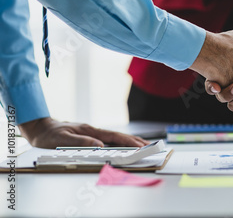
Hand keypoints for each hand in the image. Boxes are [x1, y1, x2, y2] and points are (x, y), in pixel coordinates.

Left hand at [18, 117, 148, 148]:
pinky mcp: (90, 136)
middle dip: (135, 141)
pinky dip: (120, 142)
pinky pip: (109, 139)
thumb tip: (100, 145)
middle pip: (119, 136)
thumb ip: (81, 142)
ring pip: (115, 137)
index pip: (114, 137)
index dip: (128, 142)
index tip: (140, 146)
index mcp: (90, 130)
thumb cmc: (50, 135)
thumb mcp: (62, 139)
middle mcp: (94, 131)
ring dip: (130, 141)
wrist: (41, 128)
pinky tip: (125, 146)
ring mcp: (93, 133)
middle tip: (149, 146)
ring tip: (143, 146)